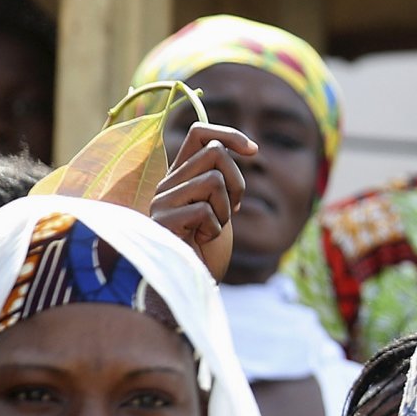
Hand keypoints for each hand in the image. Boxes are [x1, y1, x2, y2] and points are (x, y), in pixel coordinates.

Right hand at [152, 123, 255, 278]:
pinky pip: (205, 211)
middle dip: (237, 182)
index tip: (254, 150)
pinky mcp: (163, 220)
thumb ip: (223, 179)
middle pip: (215, 153)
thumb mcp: (222, 207)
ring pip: (214, 180)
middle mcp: (168, 182)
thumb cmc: (207, 249)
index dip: (228, 134)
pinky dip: (214, 230)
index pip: (199, 134)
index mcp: (182, 176)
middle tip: (231, 209)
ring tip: (211, 228)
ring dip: (225, 209)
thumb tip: (248, 148)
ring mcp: (162, 200)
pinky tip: (200, 241)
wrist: (190, 282)